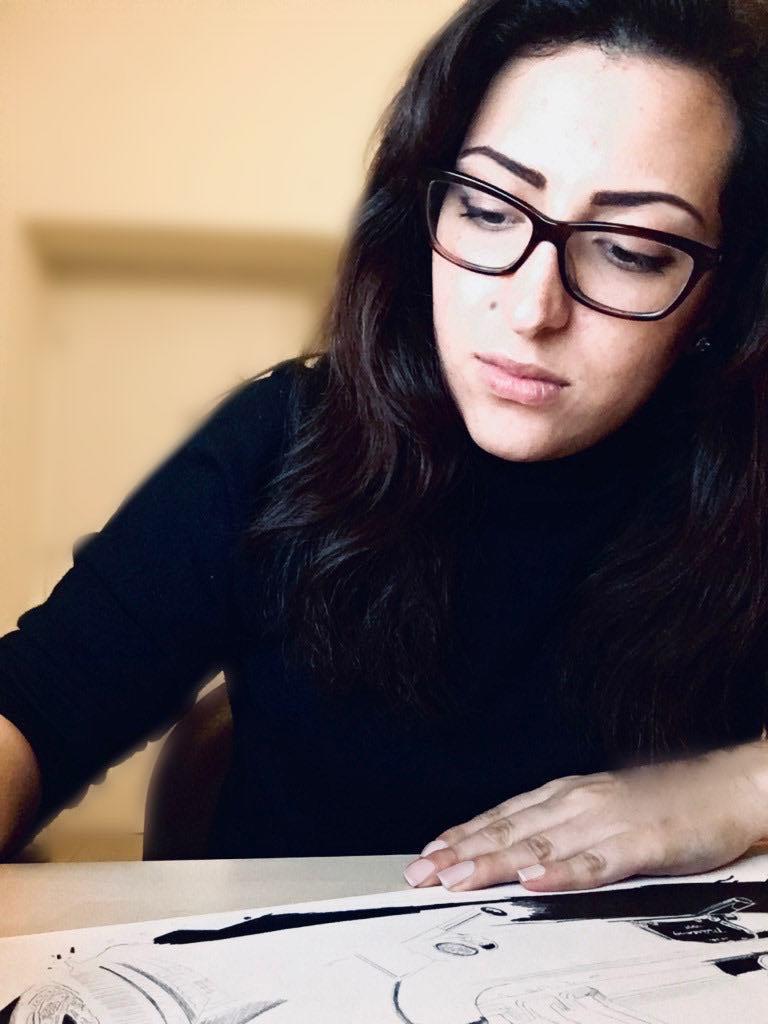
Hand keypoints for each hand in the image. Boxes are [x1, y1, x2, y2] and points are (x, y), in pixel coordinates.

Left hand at [404, 741, 767, 892]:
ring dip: (495, 864)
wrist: (724, 786)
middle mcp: (578, 802)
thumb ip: (559, 827)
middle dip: (461, 853)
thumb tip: (513, 853)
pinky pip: (596, 863)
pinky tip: (535, 883)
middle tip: (424, 872)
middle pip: (509, 831)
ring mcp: (608, 821)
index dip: (461, 837)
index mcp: (566, 794)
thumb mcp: (599, 807)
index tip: (427, 854)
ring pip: (540, 845)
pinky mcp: (641, 842)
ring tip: (458, 879)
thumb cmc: (661, 800)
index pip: (501, 817)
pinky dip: (562, 873)